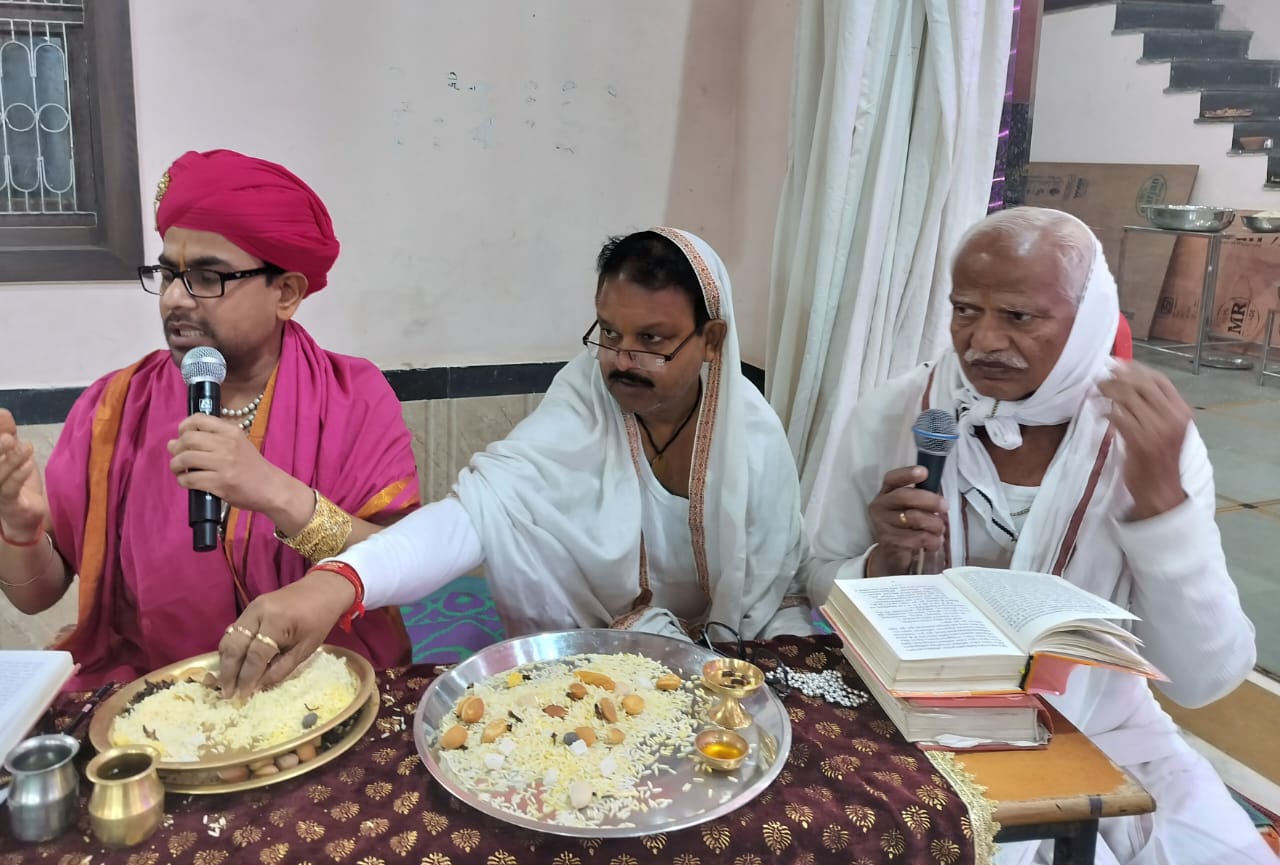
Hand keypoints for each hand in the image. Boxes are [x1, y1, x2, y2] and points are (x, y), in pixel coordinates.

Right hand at [0, 409, 47, 542]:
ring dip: (10, 460)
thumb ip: (7, 435)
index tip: (2, 417)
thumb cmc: (16, 482)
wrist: (26, 516)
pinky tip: (28, 464)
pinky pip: (9, 489)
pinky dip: (18, 475)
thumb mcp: (13, 455)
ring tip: (25, 447)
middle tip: (8, 437)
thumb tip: (3, 412)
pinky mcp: (8, 504)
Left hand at [168, 414, 298, 516]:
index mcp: (231, 431)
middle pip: (188, 439)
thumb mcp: (238, 443)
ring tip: (179, 470)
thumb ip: (214, 438)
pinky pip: (190, 479)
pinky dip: (182, 480)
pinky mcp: (220, 483)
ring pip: (185, 458)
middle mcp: (227, 445)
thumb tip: (176, 441)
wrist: (271, 488)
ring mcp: (224, 464)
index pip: (199, 419)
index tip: (181, 437)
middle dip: (176, 448)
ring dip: (175, 465)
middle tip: (177, 456)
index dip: (183, 427)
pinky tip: (186, 481)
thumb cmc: (252, 467)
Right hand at [216, 569, 355, 696]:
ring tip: (226, 684)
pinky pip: (234, 631)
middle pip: (234, 646)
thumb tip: (257, 686)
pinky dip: (231, 650)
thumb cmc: (320, 619)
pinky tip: (233, 665)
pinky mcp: (250, 607)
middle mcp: (258, 612)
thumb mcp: (306, 648)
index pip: (255, 654)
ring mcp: (251, 607)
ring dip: (226, 662)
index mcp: (277, 621)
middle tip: (227, 694)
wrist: (323, 589)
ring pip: (229, 638)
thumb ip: (281, 668)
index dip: (247, 677)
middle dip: (228, 672)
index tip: (242, 696)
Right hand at [866, 466, 947, 575]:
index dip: (907, 474)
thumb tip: (942, 499)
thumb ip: (920, 499)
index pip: (892, 479)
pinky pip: (917, 538)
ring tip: (940, 529)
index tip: (924, 472)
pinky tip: (935, 542)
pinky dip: (932, 541)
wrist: (892, 554)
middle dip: (929, 500)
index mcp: (886, 493)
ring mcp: (882, 524)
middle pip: (904, 497)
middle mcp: (880, 506)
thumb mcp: (910, 508)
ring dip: (934, 524)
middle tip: (945, 506)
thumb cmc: (905, 526)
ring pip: (914, 518)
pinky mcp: (889, 541)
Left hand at [1099, 362, 1189, 519]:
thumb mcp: (1167, 428)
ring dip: (1107, 392)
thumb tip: (1129, 382)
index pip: (1160, 380)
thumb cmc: (1160, 458)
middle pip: (1141, 385)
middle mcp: (1172, 417)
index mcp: (1181, 411)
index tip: (1119, 365)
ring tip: (1096, 391)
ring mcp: (1156, 429)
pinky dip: (1105, 412)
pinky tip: (1099, 413)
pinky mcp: (1138, 441)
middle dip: (1118, 377)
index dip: (1137, 369)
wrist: (1160, 489)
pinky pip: (1117, 417)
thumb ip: (1155, 407)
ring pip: (1127, 398)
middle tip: (1101, 377)